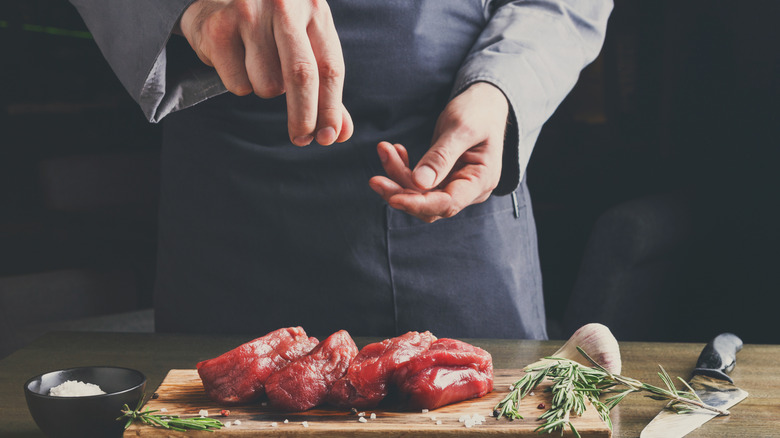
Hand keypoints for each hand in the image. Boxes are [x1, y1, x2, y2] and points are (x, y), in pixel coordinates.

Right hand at [178, 0, 352, 145]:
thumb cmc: (270, 24)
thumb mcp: (305, 43)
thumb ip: (324, 87)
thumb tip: (339, 132)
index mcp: (315, 9)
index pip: (330, 67)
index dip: (331, 108)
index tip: (330, 137)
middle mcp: (284, 6)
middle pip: (301, 75)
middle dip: (304, 116)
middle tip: (302, 139)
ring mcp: (249, 14)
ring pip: (267, 84)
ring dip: (265, 88)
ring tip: (257, 64)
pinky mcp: (219, 28)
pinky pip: (238, 83)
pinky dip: (239, 83)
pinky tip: (235, 58)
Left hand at [369, 82, 508, 222]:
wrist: (485, 102)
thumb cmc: (478, 111)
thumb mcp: (461, 127)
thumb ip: (441, 156)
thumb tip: (420, 183)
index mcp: (481, 181)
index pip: (448, 204)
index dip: (418, 204)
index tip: (393, 198)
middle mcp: (469, 190)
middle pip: (429, 205)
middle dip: (400, 192)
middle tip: (374, 179)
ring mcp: (455, 185)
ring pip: (419, 194)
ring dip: (398, 176)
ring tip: (384, 150)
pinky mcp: (442, 178)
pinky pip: (418, 183)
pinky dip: (403, 169)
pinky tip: (395, 152)